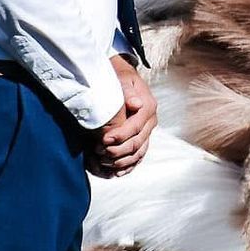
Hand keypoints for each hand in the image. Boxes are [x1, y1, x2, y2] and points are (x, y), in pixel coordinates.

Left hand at [89, 55, 156, 177]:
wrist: (121, 78)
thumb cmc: (118, 77)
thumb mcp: (122, 78)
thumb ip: (127, 90)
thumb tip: (135, 104)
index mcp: (148, 106)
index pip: (136, 127)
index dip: (120, 136)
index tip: (102, 140)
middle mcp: (150, 121)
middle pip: (138, 143)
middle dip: (118, 151)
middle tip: (99, 152)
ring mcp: (147, 131)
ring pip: (138, 153)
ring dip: (121, 161)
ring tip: (103, 162)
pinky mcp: (141, 138)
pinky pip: (138, 157)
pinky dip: (127, 166)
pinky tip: (114, 173)